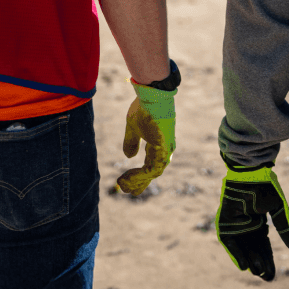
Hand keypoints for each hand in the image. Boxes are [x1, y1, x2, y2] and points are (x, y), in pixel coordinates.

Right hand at [116, 61, 178, 195]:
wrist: (151, 96)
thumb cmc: (143, 108)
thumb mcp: (133, 127)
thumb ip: (131, 142)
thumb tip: (128, 156)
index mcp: (158, 143)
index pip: (151, 164)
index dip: (140, 175)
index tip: (128, 183)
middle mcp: (164, 149)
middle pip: (153, 172)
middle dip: (140, 183)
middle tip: (128, 192)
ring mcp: (164, 149)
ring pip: (152, 173)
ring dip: (137, 181)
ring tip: (124, 186)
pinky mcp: (162, 149)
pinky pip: (151, 169)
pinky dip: (140, 176)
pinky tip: (128, 179)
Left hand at [215, 162, 288, 280]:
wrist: (250, 173)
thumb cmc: (265, 187)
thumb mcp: (278, 209)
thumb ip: (284, 228)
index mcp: (259, 221)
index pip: (264, 245)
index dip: (269, 259)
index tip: (272, 274)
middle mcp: (247, 224)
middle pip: (254, 249)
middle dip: (261, 263)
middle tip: (267, 278)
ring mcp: (236, 223)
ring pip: (243, 247)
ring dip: (250, 260)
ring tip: (258, 273)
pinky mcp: (225, 222)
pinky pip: (230, 242)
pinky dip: (236, 254)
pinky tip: (244, 266)